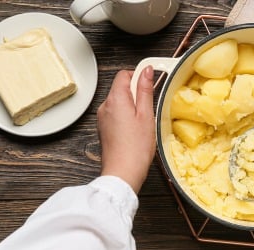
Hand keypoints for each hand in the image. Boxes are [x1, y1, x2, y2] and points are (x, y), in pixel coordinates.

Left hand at [97, 66, 155, 192]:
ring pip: (119, 101)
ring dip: (132, 106)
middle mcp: (105, 106)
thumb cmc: (136, 147)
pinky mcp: (104, 128)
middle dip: (136, 93)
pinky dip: (126, 116)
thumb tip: (146, 71)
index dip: (138, 76)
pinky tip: (135, 129)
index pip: (124, 75)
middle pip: (121, 88)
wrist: (123, 172)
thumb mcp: (146, 115)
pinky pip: (116, 114)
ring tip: (143, 122)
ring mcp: (103, 118)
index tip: (150, 83)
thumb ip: (145, 90)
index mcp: (115, 99)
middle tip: (149, 108)